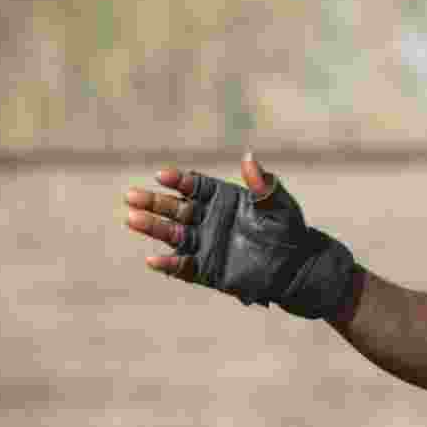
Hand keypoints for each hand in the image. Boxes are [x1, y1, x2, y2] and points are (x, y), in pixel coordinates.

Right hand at [124, 152, 354, 319]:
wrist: (295, 267)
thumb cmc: (288, 230)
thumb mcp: (278, 204)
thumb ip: (262, 184)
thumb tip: (249, 156)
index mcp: (223, 198)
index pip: (195, 186)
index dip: (178, 180)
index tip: (161, 175)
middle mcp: (209, 219)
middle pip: (176, 207)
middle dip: (154, 202)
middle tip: (131, 196)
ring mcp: (205, 244)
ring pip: (174, 234)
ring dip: (154, 228)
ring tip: (132, 219)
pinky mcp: (206, 269)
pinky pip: (183, 266)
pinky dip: (168, 264)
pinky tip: (153, 259)